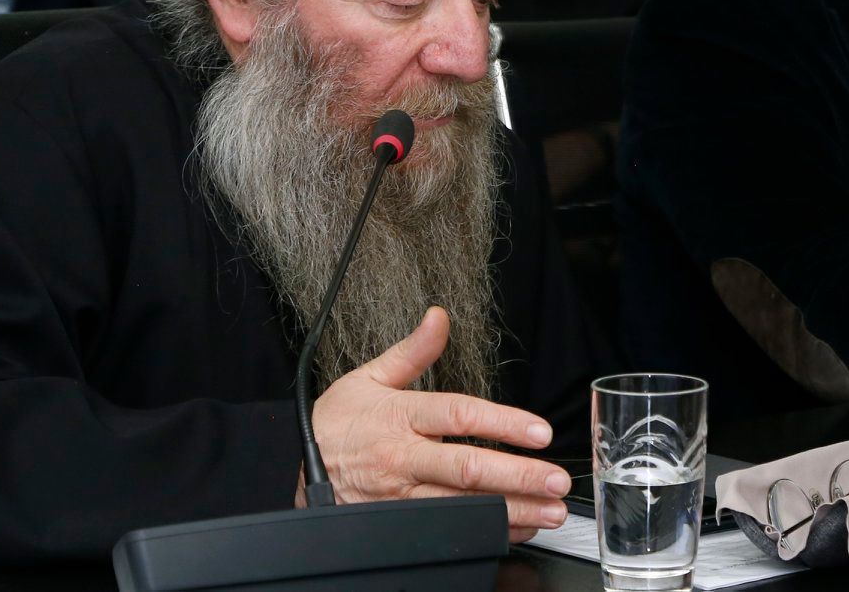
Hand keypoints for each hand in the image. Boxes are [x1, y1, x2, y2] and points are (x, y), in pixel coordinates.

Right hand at [304, 307, 570, 541]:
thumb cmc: (336, 423)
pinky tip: (517, 526)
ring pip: (463, 507)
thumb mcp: (370, 377)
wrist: (292, 466)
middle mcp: (403, 458)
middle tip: (556, 478)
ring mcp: (401, 495)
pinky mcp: (398, 523)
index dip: (503, 423)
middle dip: (519, 476)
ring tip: (550, 508)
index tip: (539, 431)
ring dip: (512, 510)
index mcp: (400, 416)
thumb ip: (413, 351)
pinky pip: (449, 530)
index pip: (459, 415)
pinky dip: (486, 532)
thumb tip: (439, 317)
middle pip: (468, 468)